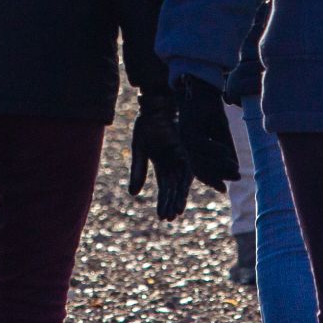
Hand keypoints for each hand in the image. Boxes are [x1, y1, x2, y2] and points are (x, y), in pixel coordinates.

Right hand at [126, 92, 192, 220]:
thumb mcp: (139, 150)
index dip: (164, 203)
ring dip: (179, 196)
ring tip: (177, 210)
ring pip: (182, 181)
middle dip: (172, 203)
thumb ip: (138, 171)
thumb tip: (133, 195)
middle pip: (174, 188)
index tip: (163, 217)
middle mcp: (174, 163)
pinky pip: (189, 168)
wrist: (156, 104)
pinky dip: (186, 180)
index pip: (164, 189)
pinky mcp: (186, 149)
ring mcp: (182, 156)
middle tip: (171, 218)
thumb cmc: (147, 124)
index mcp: (162, 165)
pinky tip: (183, 191)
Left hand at [171, 74, 240, 189]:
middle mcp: (186, 144)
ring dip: (218, 165)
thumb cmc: (211, 111)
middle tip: (232, 181)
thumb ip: (225, 151)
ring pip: (199, 158)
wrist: (204, 90)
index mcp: (192, 148)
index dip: (211, 180)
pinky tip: (227, 153)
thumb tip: (235, 170)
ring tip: (234, 169)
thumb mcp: (221, 133)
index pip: (200, 169)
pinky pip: (200, 144)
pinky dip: (214, 150)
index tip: (224, 190)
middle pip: (199, 167)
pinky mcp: (187, 127)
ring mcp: (185, 136)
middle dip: (216, 176)